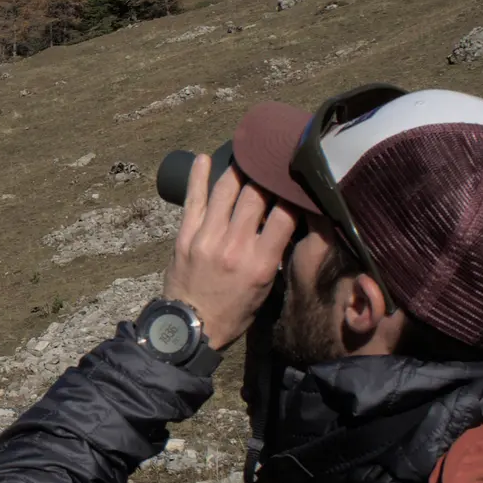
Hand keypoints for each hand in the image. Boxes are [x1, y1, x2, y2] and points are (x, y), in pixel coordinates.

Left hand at [162, 155, 298, 350]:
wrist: (189, 327)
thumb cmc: (233, 311)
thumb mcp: (265, 287)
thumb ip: (273, 253)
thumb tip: (285, 221)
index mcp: (260, 263)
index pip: (285, 216)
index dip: (294, 194)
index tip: (298, 180)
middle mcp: (234, 246)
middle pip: (255, 196)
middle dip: (267, 175)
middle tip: (273, 160)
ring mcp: (206, 237)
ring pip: (225, 190)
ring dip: (237, 170)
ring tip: (247, 155)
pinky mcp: (184, 235)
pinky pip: (193, 199)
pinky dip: (198, 177)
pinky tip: (205, 159)